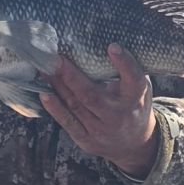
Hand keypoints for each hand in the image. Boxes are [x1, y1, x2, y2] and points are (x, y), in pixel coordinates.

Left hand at [39, 44, 158, 178]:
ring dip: (58, 87)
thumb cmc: (133, 104)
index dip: (124, 63)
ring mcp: (102, 130)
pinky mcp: (87, 140)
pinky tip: (44, 94)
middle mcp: (119, 115)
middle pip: (93, 96)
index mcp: (136, 98)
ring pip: (76, 106)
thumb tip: (102, 41)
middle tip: (56, 59)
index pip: (134, 80)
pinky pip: (68, 123)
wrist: (135, 143)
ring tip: (44, 69)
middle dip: (72, 76)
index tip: (112, 46)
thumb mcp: (139, 87)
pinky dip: (55, 108)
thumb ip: (125, 70)